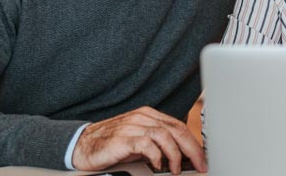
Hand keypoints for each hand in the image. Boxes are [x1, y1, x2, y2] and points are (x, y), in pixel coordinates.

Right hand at [71, 106, 206, 173]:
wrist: (83, 145)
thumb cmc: (112, 144)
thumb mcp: (139, 142)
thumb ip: (158, 144)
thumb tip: (182, 156)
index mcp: (149, 115)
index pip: (178, 126)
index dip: (194, 143)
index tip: (202, 158)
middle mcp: (142, 117)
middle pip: (175, 130)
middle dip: (191, 149)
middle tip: (199, 164)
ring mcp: (132, 126)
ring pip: (164, 135)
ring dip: (175, 154)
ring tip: (176, 169)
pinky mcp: (122, 138)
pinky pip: (146, 144)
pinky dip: (156, 155)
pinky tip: (158, 165)